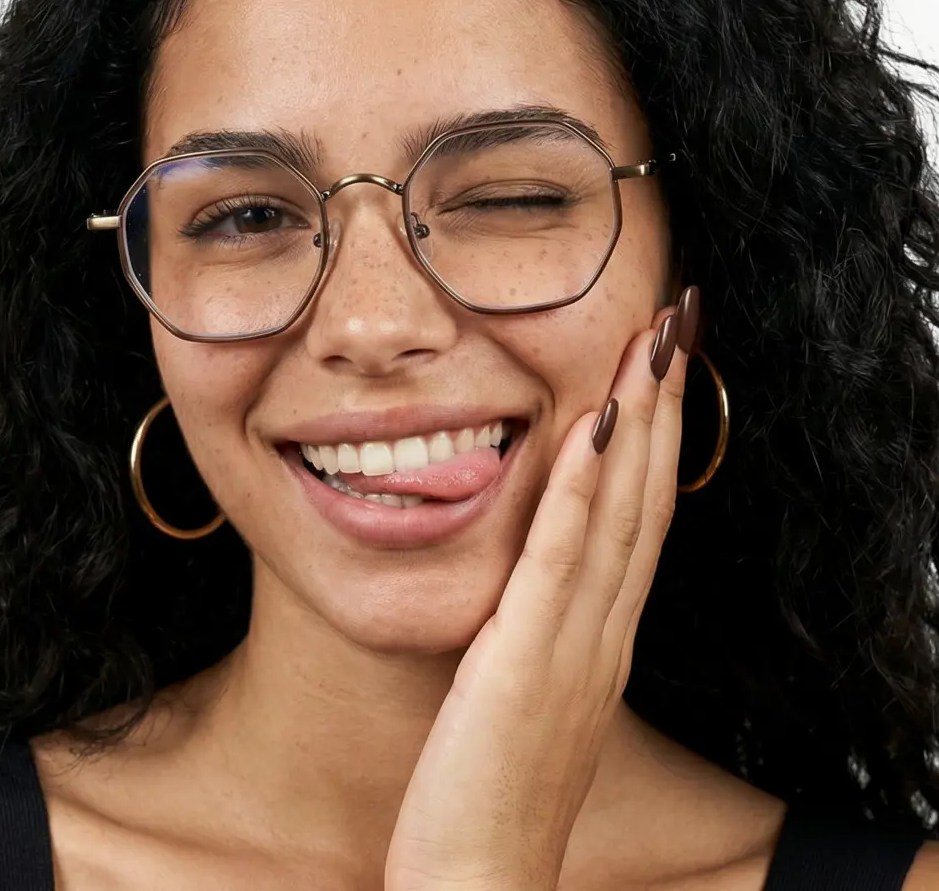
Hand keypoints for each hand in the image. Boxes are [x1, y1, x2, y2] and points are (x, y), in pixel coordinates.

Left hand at [384, 294, 693, 890]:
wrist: (477, 884)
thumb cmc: (490, 790)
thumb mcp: (524, 694)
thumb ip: (538, 634)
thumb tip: (532, 582)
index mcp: (599, 637)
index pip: (641, 519)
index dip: (660, 438)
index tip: (664, 366)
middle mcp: (602, 631)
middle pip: (648, 498)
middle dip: (667, 404)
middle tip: (680, 322)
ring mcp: (574, 642)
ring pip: (621, 513)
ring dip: (642, 421)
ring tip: (656, 342)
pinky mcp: (527, 656)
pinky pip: (561, 556)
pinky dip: (584, 486)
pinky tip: (596, 424)